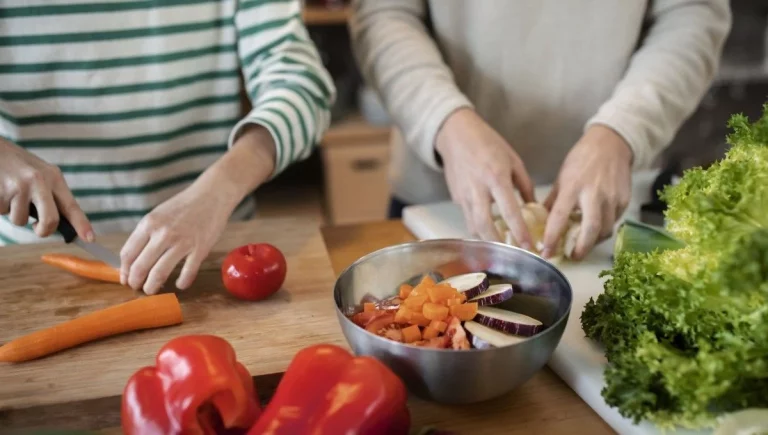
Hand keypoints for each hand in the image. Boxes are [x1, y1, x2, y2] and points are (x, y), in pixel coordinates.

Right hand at [0, 138, 92, 239]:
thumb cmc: (19, 166)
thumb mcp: (41, 173)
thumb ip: (51, 195)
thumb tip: (59, 224)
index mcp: (54, 177)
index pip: (71, 205)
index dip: (82, 224)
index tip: (90, 239)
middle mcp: (39, 181)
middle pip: (50, 221)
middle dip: (43, 230)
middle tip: (37, 227)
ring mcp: (19, 187)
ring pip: (20, 220)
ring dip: (14, 213)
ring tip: (11, 194)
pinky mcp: (1, 192)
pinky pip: (2, 212)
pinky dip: (1, 206)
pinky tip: (1, 191)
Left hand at [120, 125, 275, 293]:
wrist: (212, 195)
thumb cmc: (184, 206)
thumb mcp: (158, 215)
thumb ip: (146, 234)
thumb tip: (134, 259)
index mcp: (149, 224)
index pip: (128, 253)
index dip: (124, 270)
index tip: (125, 278)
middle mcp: (163, 234)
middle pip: (140, 266)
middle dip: (135, 282)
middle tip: (137, 288)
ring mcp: (182, 242)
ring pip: (160, 273)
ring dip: (152, 286)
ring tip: (151, 290)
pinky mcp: (200, 249)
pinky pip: (187, 273)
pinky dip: (181, 283)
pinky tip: (179, 284)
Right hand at [436, 108, 534, 246]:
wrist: (456, 134)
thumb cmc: (488, 143)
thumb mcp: (513, 159)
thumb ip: (525, 185)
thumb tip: (534, 207)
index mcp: (496, 177)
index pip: (509, 210)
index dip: (519, 230)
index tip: (529, 245)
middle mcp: (478, 188)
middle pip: (484, 224)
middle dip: (498, 243)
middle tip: (512, 254)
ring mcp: (464, 194)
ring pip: (473, 225)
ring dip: (486, 239)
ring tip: (501, 247)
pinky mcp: (456, 197)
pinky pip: (468, 217)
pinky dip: (478, 227)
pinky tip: (488, 231)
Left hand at [542, 125, 632, 259]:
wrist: (611, 144)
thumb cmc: (582, 159)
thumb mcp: (562, 177)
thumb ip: (554, 200)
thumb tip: (541, 221)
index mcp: (572, 187)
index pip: (559, 217)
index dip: (552, 237)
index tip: (545, 251)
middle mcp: (593, 194)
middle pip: (590, 229)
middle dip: (581, 248)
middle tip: (572, 257)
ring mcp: (612, 198)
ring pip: (605, 229)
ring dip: (593, 242)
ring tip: (583, 245)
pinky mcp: (624, 200)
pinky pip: (614, 222)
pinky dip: (604, 229)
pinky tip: (595, 229)